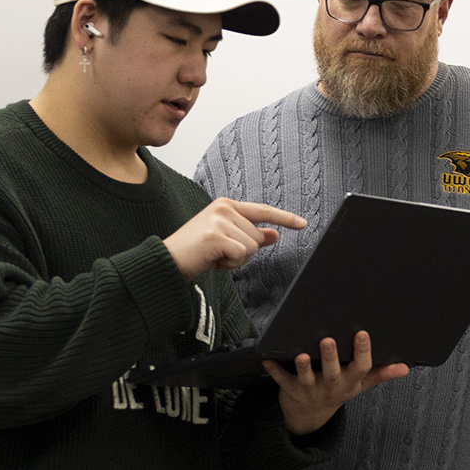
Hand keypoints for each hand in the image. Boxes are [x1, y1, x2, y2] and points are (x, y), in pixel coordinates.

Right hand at [163, 198, 304, 279]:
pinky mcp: (216, 236)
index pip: (262, 211)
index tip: (302, 223)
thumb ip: (250, 234)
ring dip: (235, 259)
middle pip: (257, 237)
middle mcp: (224, 208)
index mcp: (226, 205)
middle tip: (219, 253)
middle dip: (243, 251)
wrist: (167, 261)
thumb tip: (274, 235)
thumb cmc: (195, 251)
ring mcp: (219, 220)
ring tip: (214, 256)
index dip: (284, 218)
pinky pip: (241, 255)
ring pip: (251, 247)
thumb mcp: (225, 240)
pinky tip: (213, 261)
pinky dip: (229, 264)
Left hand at [266, 331, 408, 435]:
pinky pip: (282, 380)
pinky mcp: (291, 390)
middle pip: (332, 372)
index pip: (360, 368)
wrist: (310, 416)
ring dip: (303, 366)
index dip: (362, 352)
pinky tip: (267, 359)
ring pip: (307, 378)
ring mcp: (311, 389)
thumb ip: (381, 374)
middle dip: (330, 357)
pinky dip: (274, 371)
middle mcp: (331, 386)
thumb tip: (405, 367)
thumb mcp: (360, 385)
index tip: (362, 334)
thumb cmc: (337, 391)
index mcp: (350, 382)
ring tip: (301, 354)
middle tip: (328, 340)